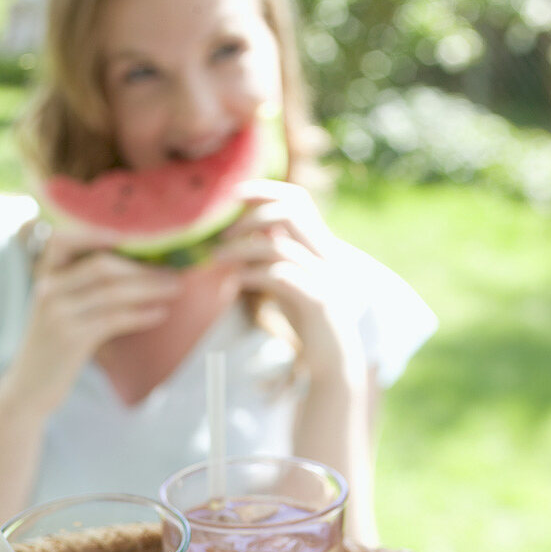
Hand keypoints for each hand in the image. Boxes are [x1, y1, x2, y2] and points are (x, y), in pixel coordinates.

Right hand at [12, 230, 181, 411]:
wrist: (30, 386)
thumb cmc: (53, 346)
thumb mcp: (56, 310)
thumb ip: (79, 288)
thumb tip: (132, 271)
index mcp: (43, 276)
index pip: (62, 241)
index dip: (93, 234)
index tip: (127, 236)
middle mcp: (48, 290)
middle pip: (101, 267)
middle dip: (141, 268)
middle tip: (172, 272)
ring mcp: (58, 314)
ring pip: (112, 293)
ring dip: (149, 289)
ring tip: (174, 289)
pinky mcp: (72, 339)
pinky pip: (115, 320)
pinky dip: (141, 314)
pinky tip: (160, 313)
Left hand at [215, 180, 367, 382]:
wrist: (334, 361)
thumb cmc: (308, 322)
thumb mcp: (289, 282)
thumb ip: (277, 257)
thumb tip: (254, 234)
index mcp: (320, 247)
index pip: (298, 200)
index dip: (266, 190)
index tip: (235, 195)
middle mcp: (327, 256)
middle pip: (289, 214)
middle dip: (250, 220)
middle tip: (223, 237)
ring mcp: (325, 277)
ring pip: (279, 247)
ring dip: (242, 250)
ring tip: (217, 260)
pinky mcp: (319, 301)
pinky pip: (281, 277)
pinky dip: (253, 275)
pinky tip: (236, 283)